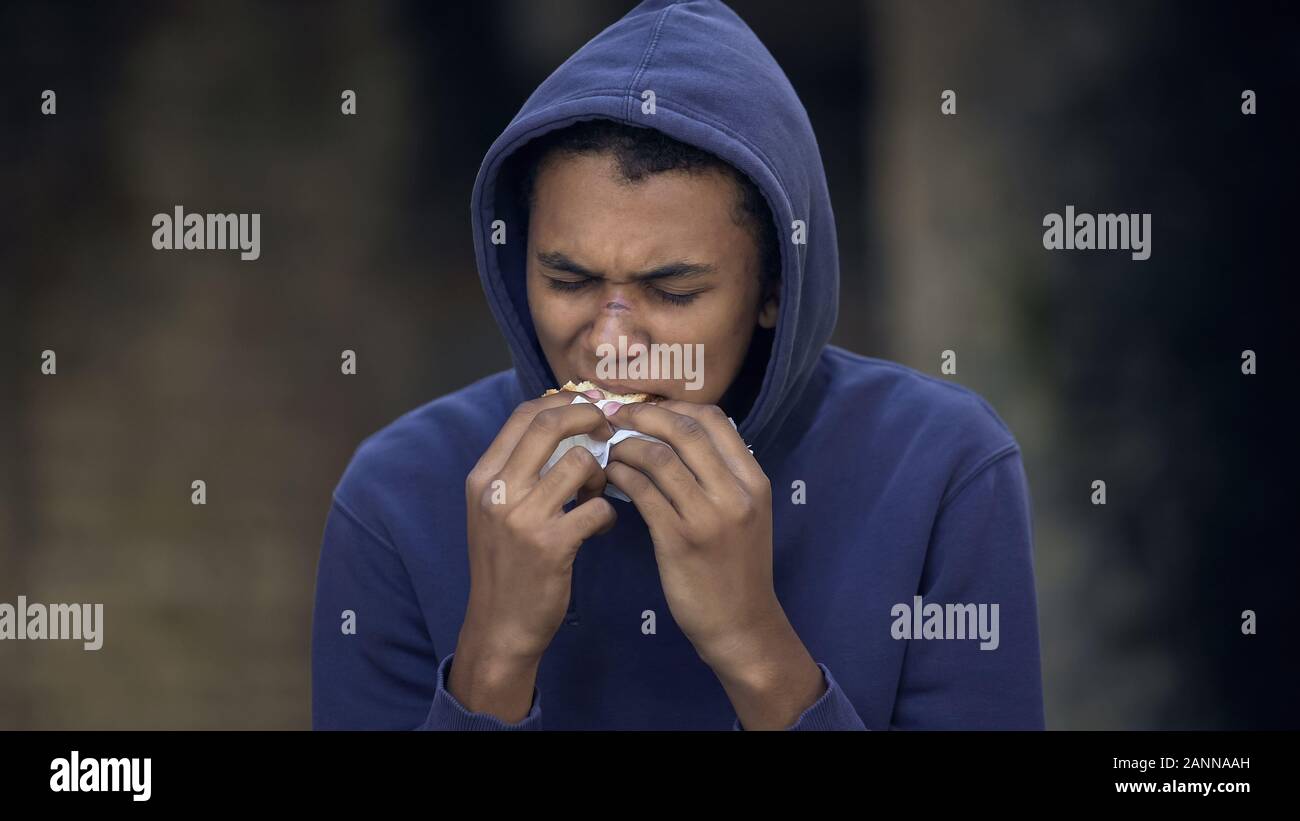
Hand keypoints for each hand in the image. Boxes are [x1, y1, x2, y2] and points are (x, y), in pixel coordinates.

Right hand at [452, 390, 615, 719]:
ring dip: (601, 474)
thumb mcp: (495, 511)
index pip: (525, 414)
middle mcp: (497, 491)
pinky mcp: (551, 545)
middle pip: (550, 425)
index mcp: (483, 476)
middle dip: (589, 419)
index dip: (564, 403)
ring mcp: (522, 518)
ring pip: (580, 463)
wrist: (500, 626)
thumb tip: (563, 423)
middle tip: (609, 432)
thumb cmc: (506, 564)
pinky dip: (607, 514)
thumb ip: (519, 470)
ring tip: (597, 494)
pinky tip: (600, 527)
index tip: (589, 409)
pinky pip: (597, 507)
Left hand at [604, 400, 780, 664]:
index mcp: (753, 479)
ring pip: (659, 457)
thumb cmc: (737, 567)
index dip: (674, 406)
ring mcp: (707, 516)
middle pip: (684, 430)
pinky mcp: (679, 539)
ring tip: (609, 449)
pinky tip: (610, 476)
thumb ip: (721, 475)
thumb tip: (678, 435)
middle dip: (643, 415)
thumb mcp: (746, 513)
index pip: (714, 419)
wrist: (741, 624)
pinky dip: (622, 476)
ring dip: (627, 446)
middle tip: (614, 414)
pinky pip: (643, 492)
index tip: (646, 407)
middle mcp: (735, 492)